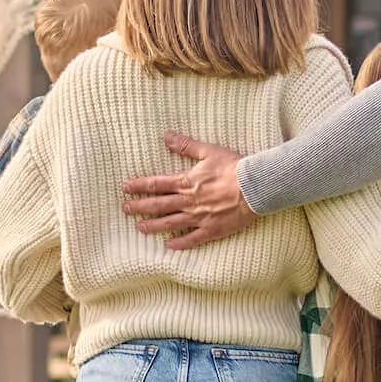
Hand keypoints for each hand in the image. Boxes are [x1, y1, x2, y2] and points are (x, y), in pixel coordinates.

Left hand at [121, 135, 257, 247]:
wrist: (255, 187)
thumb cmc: (234, 167)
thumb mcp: (209, 151)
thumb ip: (186, 145)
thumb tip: (167, 136)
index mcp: (187, 182)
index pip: (156, 184)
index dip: (139, 186)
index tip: (125, 188)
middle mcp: (189, 201)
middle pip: (158, 205)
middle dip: (139, 207)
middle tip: (125, 209)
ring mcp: (200, 217)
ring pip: (171, 223)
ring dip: (153, 226)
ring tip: (139, 228)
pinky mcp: (212, 229)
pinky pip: (193, 239)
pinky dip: (180, 243)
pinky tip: (169, 245)